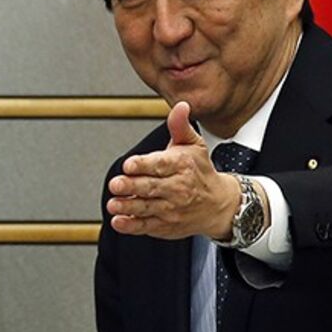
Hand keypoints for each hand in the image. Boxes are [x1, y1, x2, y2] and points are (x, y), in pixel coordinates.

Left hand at [106, 101, 240, 239]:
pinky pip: (146, 226)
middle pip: (151, 186)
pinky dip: (132, 226)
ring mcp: (171, 209)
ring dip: (128, 206)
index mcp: (182, 165)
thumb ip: (179, 126)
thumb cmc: (200, 171)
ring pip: (147, 207)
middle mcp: (178, 188)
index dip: (143, 164)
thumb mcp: (193, 145)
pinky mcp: (166, 226)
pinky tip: (119, 221)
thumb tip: (181, 105)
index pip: (161, 164)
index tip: (128, 164)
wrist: (219, 205)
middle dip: (132, 186)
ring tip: (113, 203)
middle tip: (116, 183)